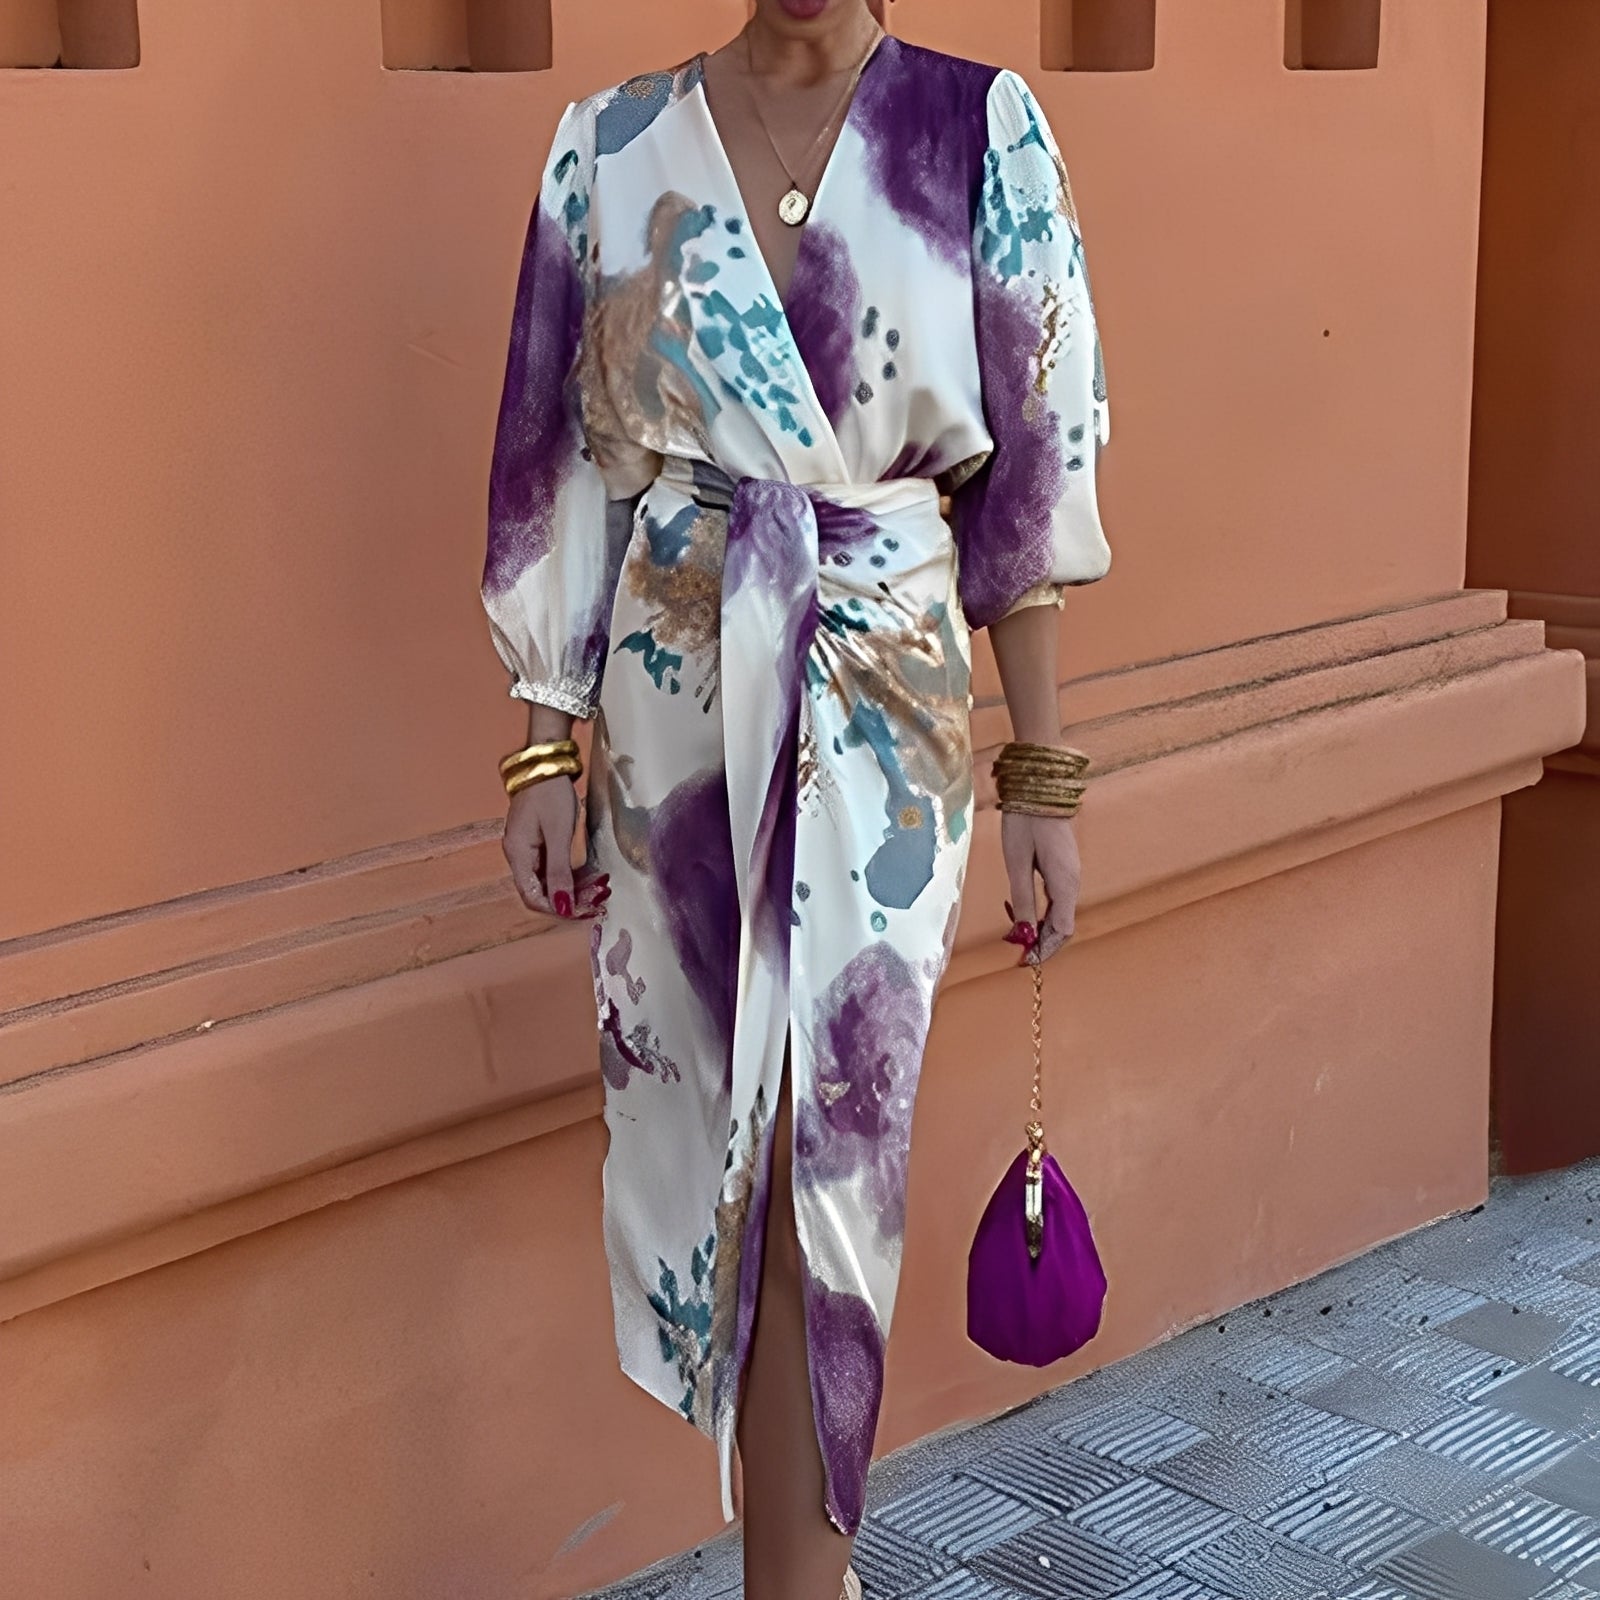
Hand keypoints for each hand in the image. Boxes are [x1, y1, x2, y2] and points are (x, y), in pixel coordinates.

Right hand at [502, 775, 608, 918]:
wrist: (547, 763)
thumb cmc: (550, 793)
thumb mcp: (558, 834)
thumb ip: (559, 871)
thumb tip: (561, 907)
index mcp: (518, 855)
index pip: (533, 897)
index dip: (557, 908)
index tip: (584, 910)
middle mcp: (519, 856)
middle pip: (541, 891)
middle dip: (570, 899)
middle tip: (598, 899)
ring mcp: (528, 848)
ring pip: (550, 880)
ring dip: (574, 888)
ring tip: (599, 889)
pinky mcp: (539, 842)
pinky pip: (553, 867)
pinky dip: (572, 874)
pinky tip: (590, 876)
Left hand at [1000, 810, 1079, 965]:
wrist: (1039, 789)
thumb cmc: (1025, 823)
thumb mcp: (1017, 863)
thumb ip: (1022, 898)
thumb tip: (1023, 933)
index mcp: (1065, 883)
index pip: (1062, 929)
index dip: (1046, 948)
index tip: (1026, 961)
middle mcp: (1073, 882)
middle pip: (1063, 924)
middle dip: (1043, 941)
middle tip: (1018, 952)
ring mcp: (1070, 874)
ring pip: (1059, 912)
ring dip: (1041, 928)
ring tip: (1017, 935)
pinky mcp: (1063, 867)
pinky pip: (1056, 898)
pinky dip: (1042, 912)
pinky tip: (1023, 912)